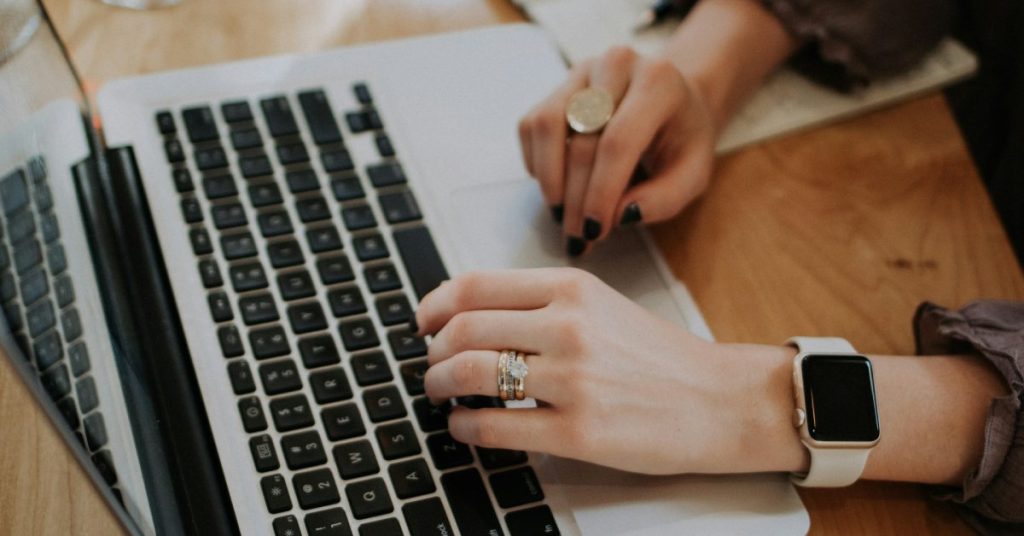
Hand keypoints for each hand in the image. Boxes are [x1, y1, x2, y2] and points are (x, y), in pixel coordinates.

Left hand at [415, 268, 799, 474]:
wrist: (720, 400)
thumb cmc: (661, 357)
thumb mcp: (602, 306)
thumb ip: (542, 304)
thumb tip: (472, 316)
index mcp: (572, 289)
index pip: (475, 285)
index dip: (434, 305)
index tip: (423, 321)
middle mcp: (569, 327)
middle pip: (463, 329)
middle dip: (432, 351)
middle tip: (431, 365)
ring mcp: (573, 380)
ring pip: (470, 374)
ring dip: (439, 386)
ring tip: (441, 394)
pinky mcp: (578, 432)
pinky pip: (494, 427)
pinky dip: (464, 428)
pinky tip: (463, 428)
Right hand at [518, 47, 715, 255]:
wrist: (673, 99)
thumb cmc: (682, 139)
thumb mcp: (693, 174)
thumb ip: (664, 199)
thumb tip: (621, 216)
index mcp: (658, 82)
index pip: (618, 141)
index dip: (601, 191)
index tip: (595, 231)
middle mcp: (617, 65)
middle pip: (582, 140)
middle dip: (576, 198)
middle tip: (578, 237)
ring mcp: (582, 71)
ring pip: (546, 126)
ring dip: (550, 180)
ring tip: (562, 214)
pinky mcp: (558, 85)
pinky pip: (531, 126)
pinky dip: (538, 163)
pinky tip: (558, 185)